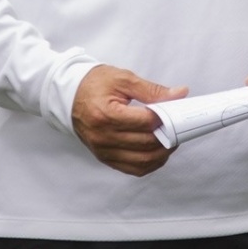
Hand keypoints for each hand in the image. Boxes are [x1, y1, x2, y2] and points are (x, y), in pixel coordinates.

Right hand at [71, 65, 187, 176]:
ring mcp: (103, 150)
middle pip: (147, 143)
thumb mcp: (123, 79)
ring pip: (143, 160)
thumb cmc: (94, 84)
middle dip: (169, 136)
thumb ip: (152, 90)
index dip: (167, 118)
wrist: (69, 95)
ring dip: (163, 153)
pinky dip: (150, 163)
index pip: (146, 122)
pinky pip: (133, 169)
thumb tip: (179, 94)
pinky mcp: (104, 158)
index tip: (177, 113)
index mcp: (106, 114)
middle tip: (179, 126)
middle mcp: (103, 136)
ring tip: (171, 139)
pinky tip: (158, 152)